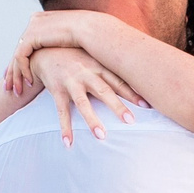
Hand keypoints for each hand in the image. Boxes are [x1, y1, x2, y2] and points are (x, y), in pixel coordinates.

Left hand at [6, 9, 104, 82]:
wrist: (94, 31)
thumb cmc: (93, 39)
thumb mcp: (76, 41)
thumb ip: (66, 47)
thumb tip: (66, 58)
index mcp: (45, 19)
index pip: (29, 43)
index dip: (24, 61)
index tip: (23, 77)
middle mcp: (36, 21)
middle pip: (20, 49)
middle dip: (15, 70)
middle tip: (12, 87)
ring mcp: (32, 27)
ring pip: (18, 55)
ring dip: (16, 75)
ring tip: (18, 91)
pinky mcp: (32, 36)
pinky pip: (21, 57)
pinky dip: (23, 71)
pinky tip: (29, 83)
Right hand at [22, 46, 140, 144]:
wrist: (46, 49)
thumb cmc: (77, 57)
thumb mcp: (95, 58)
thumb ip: (113, 70)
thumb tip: (140, 80)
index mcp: (99, 66)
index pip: (119, 81)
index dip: (133, 93)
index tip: (147, 105)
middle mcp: (86, 73)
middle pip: (104, 91)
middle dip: (118, 106)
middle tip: (131, 121)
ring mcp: (71, 82)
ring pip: (83, 103)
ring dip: (92, 120)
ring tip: (102, 136)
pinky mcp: (57, 90)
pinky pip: (62, 111)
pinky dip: (65, 128)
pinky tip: (68, 143)